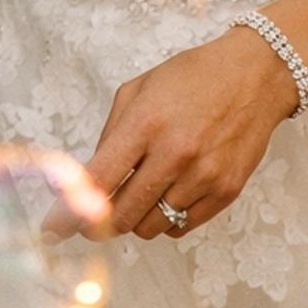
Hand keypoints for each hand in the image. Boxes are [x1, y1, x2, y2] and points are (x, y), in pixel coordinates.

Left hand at [85, 27, 299, 241]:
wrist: (254, 77)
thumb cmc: (191, 77)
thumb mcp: (139, 89)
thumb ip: (111, 134)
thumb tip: (92, 179)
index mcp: (145, 123)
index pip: (99, 181)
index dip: (70, 212)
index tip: (52, 231)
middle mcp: (174, 154)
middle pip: (122, 215)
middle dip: (101, 222)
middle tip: (96, 215)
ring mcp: (203, 177)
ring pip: (151, 226)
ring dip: (137, 219)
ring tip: (142, 192)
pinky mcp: (226, 193)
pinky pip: (182, 227)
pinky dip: (167, 220)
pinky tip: (169, 194)